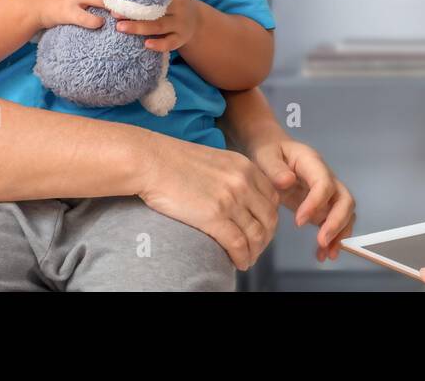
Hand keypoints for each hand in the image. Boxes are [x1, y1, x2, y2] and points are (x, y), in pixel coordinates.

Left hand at [112, 0, 200, 52]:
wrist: (196, 22)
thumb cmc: (177, 0)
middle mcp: (180, 6)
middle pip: (157, 6)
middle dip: (136, 8)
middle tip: (114, 9)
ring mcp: (180, 23)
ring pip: (159, 26)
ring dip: (139, 27)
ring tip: (120, 26)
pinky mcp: (180, 39)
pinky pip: (169, 43)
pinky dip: (159, 44)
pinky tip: (145, 44)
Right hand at [137, 133, 280, 270]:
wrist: (151, 161)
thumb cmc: (174, 162)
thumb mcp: (216, 161)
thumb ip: (232, 177)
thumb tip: (240, 201)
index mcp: (245, 167)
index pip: (272, 198)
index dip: (269, 218)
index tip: (260, 229)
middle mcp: (243, 182)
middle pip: (269, 218)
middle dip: (265, 238)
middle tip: (255, 248)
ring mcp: (230, 199)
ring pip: (256, 234)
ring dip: (254, 251)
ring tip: (246, 259)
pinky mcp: (214, 216)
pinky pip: (238, 244)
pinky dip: (242, 257)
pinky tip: (238, 263)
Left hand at [246, 130, 355, 261]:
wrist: (273, 151)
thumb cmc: (269, 152)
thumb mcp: (265, 156)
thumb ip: (274, 168)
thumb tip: (287, 181)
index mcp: (312, 163)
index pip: (324, 183)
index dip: (316, 203)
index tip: (298, 221)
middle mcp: (326, 177)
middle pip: (344, 199)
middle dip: (337, 222)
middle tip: (321, 241)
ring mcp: (327, 193)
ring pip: (345, 213)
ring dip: (339, 234)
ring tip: (326, 253)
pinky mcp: (323, 206)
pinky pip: (335, 222)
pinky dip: (333, 238)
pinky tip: (322, 254)